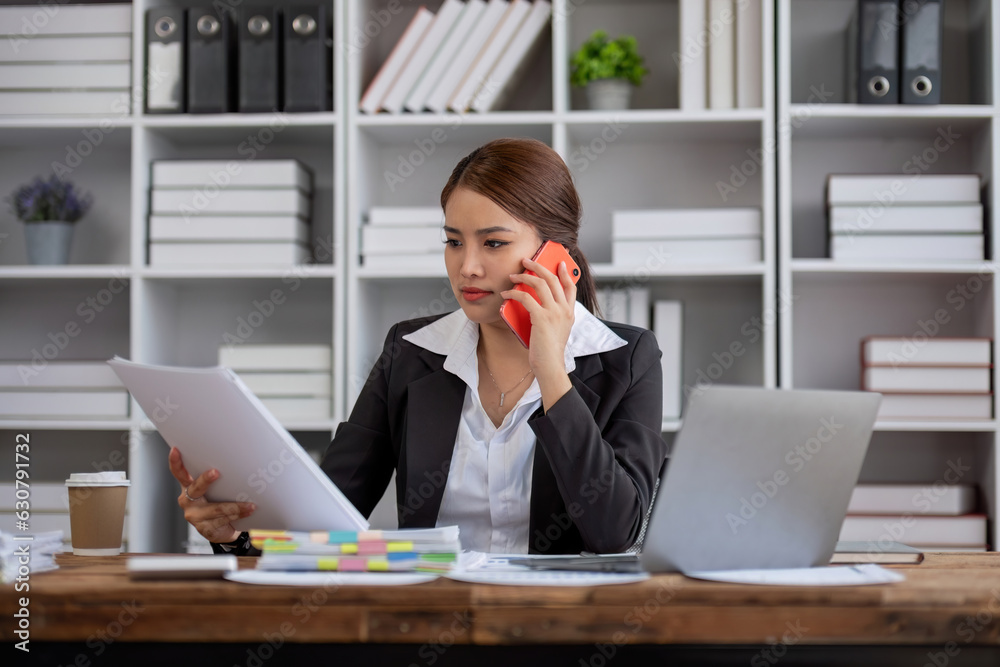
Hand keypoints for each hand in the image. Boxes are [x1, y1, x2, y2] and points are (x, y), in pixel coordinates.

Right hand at [168, 447, 254, 543]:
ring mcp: (195, 516)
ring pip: (215, 508)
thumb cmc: (221, 502)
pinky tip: (248, 510)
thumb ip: (221, 477)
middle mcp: (188, 501)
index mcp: (189, 487)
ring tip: (250, 503)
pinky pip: (223, 520)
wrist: (226, 529)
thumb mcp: (218, 488)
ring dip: (235, 506)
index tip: (176, 450)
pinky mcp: (205, 529)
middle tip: (216, 472)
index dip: (175, 462)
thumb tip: (239, 459)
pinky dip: (238, 514)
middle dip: (205, 480)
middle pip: (195, 489)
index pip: (179, 473)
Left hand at [501, 258, 575, 409]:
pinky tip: (507, 294)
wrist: (550, 366)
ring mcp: (554, 312)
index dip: (565, 272)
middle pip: (553, 279)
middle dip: (539, 266)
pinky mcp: (541, 317)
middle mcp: (564, 310)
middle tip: (527, 260)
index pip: (571, 286)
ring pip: (540, 283)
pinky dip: (514, 293)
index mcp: (569, 312)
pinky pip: (526, 297)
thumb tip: (535, 301)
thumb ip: (552, 315)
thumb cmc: (549, 351)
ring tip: (514, 275)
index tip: (560, 262)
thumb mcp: (557, 330)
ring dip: (524, 276)